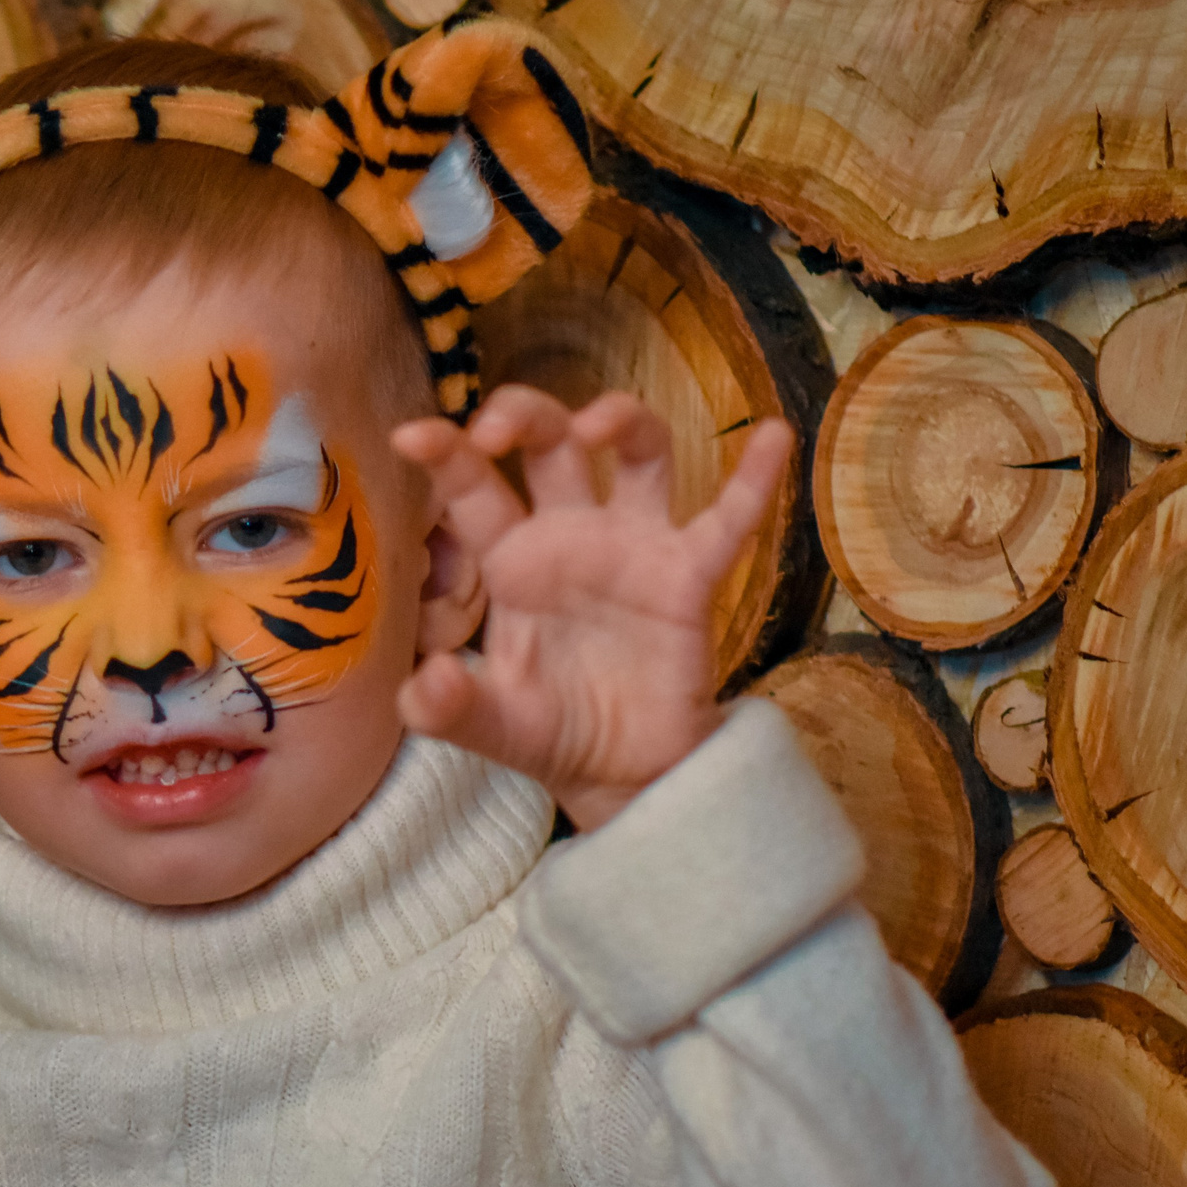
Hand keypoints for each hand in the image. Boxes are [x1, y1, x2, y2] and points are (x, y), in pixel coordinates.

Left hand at [392, 387, 792, 830]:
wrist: (622, 773)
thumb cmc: (550, 731)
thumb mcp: (490, 724)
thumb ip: (447, 709)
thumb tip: (423, 688)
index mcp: (511, 558)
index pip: (475, 487)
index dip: (446, 453)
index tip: (412, 435)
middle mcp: (570, 535)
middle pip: (551, 443)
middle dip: (526, 414)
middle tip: (500, 428)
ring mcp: (635, 547)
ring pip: (638, 453)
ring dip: (621, 419)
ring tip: (598, 426)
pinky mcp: (690, 576)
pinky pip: (727, 522)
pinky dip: (753, 480)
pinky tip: (775, 437)